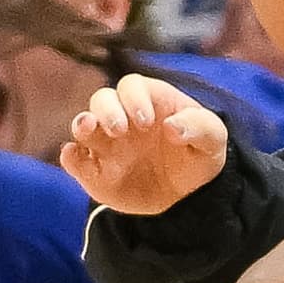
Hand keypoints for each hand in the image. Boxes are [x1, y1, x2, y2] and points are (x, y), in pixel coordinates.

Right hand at [59, 72, 228, 214]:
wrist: (186, 196)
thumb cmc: (198, 156)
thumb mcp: (213, 140)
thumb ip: (200, 127)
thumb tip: (173, 126)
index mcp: (150, 101)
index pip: (132, 86)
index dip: (135, 98)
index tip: (146, 122)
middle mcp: (122, 117)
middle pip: (102, 99)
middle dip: (107, 110)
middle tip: (120, 130)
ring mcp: (106, 144)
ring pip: (83, 125)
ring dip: (81, 125)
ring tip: (86, 129)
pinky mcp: (94, 170)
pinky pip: (74, 159)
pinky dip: (70, 156)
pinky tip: (74, 157)